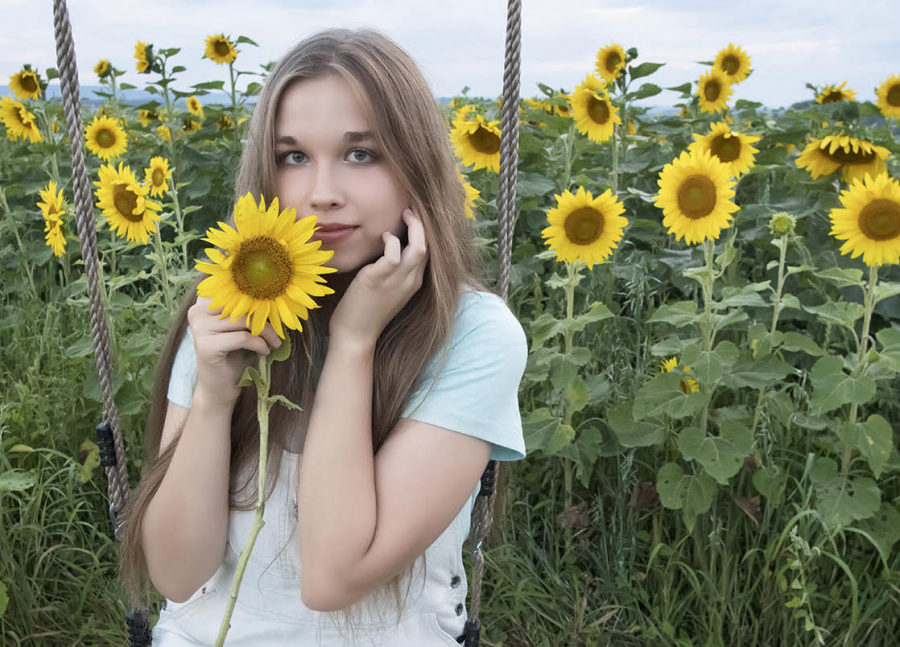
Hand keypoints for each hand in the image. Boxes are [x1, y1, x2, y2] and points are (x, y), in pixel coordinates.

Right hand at [188, 295, 283, 406]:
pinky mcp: (206, 345)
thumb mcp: (242, 328)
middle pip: (240, 303)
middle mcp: (197, 312)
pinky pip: (242, 338)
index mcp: (204, 302)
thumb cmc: (233, 355)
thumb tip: (274, 296)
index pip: (235, 290)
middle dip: (264, 317)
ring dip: (266, 333)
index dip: (256, 298)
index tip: (273, 309)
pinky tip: (264, 352)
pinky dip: (259, 344)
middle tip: (278, 332)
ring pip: (244, 320)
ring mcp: (199, 328)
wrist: (219, 388)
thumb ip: (248, 310)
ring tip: (274, 343)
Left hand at [328, 208, 428, 347]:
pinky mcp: (378, 280)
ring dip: (414, 227)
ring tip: (404, 215)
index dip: (425, 232)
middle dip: (423, 224)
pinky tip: (384, 237)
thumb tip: (392, 245)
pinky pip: (394, 255)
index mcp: (414, 282)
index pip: (429, 251)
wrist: (356, 335)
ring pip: (419, 248)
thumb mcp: (388, 289)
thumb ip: (394, 270)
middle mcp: (411, 281)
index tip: (414, 218)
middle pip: (429, 246)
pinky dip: (392, 242)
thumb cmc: (367, 311)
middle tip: (410, 210)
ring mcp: (397, 281)